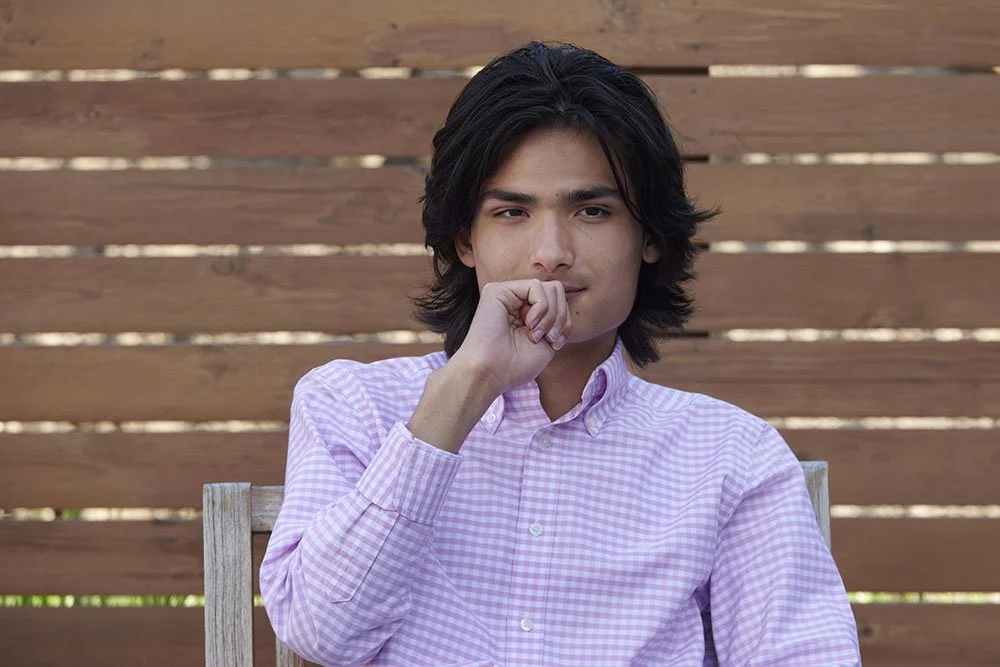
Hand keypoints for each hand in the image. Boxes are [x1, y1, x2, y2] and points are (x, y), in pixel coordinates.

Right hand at [450, 279, 571, 394]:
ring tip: (535, 335)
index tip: (555, 344)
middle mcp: (516, 300)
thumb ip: (556, 318)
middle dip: (560, 317)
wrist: (490, 374)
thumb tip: (563, 298)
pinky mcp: (498, 290)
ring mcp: (507, 294)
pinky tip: (528, 324)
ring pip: (549, 287)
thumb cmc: (515, 366)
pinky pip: (535, 286)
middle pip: (556, 291)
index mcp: (526, 312)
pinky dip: (541, 307)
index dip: (565, 322)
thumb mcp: (548, 341)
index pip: (559, 302)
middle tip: (549, 339)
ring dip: (550, 315)